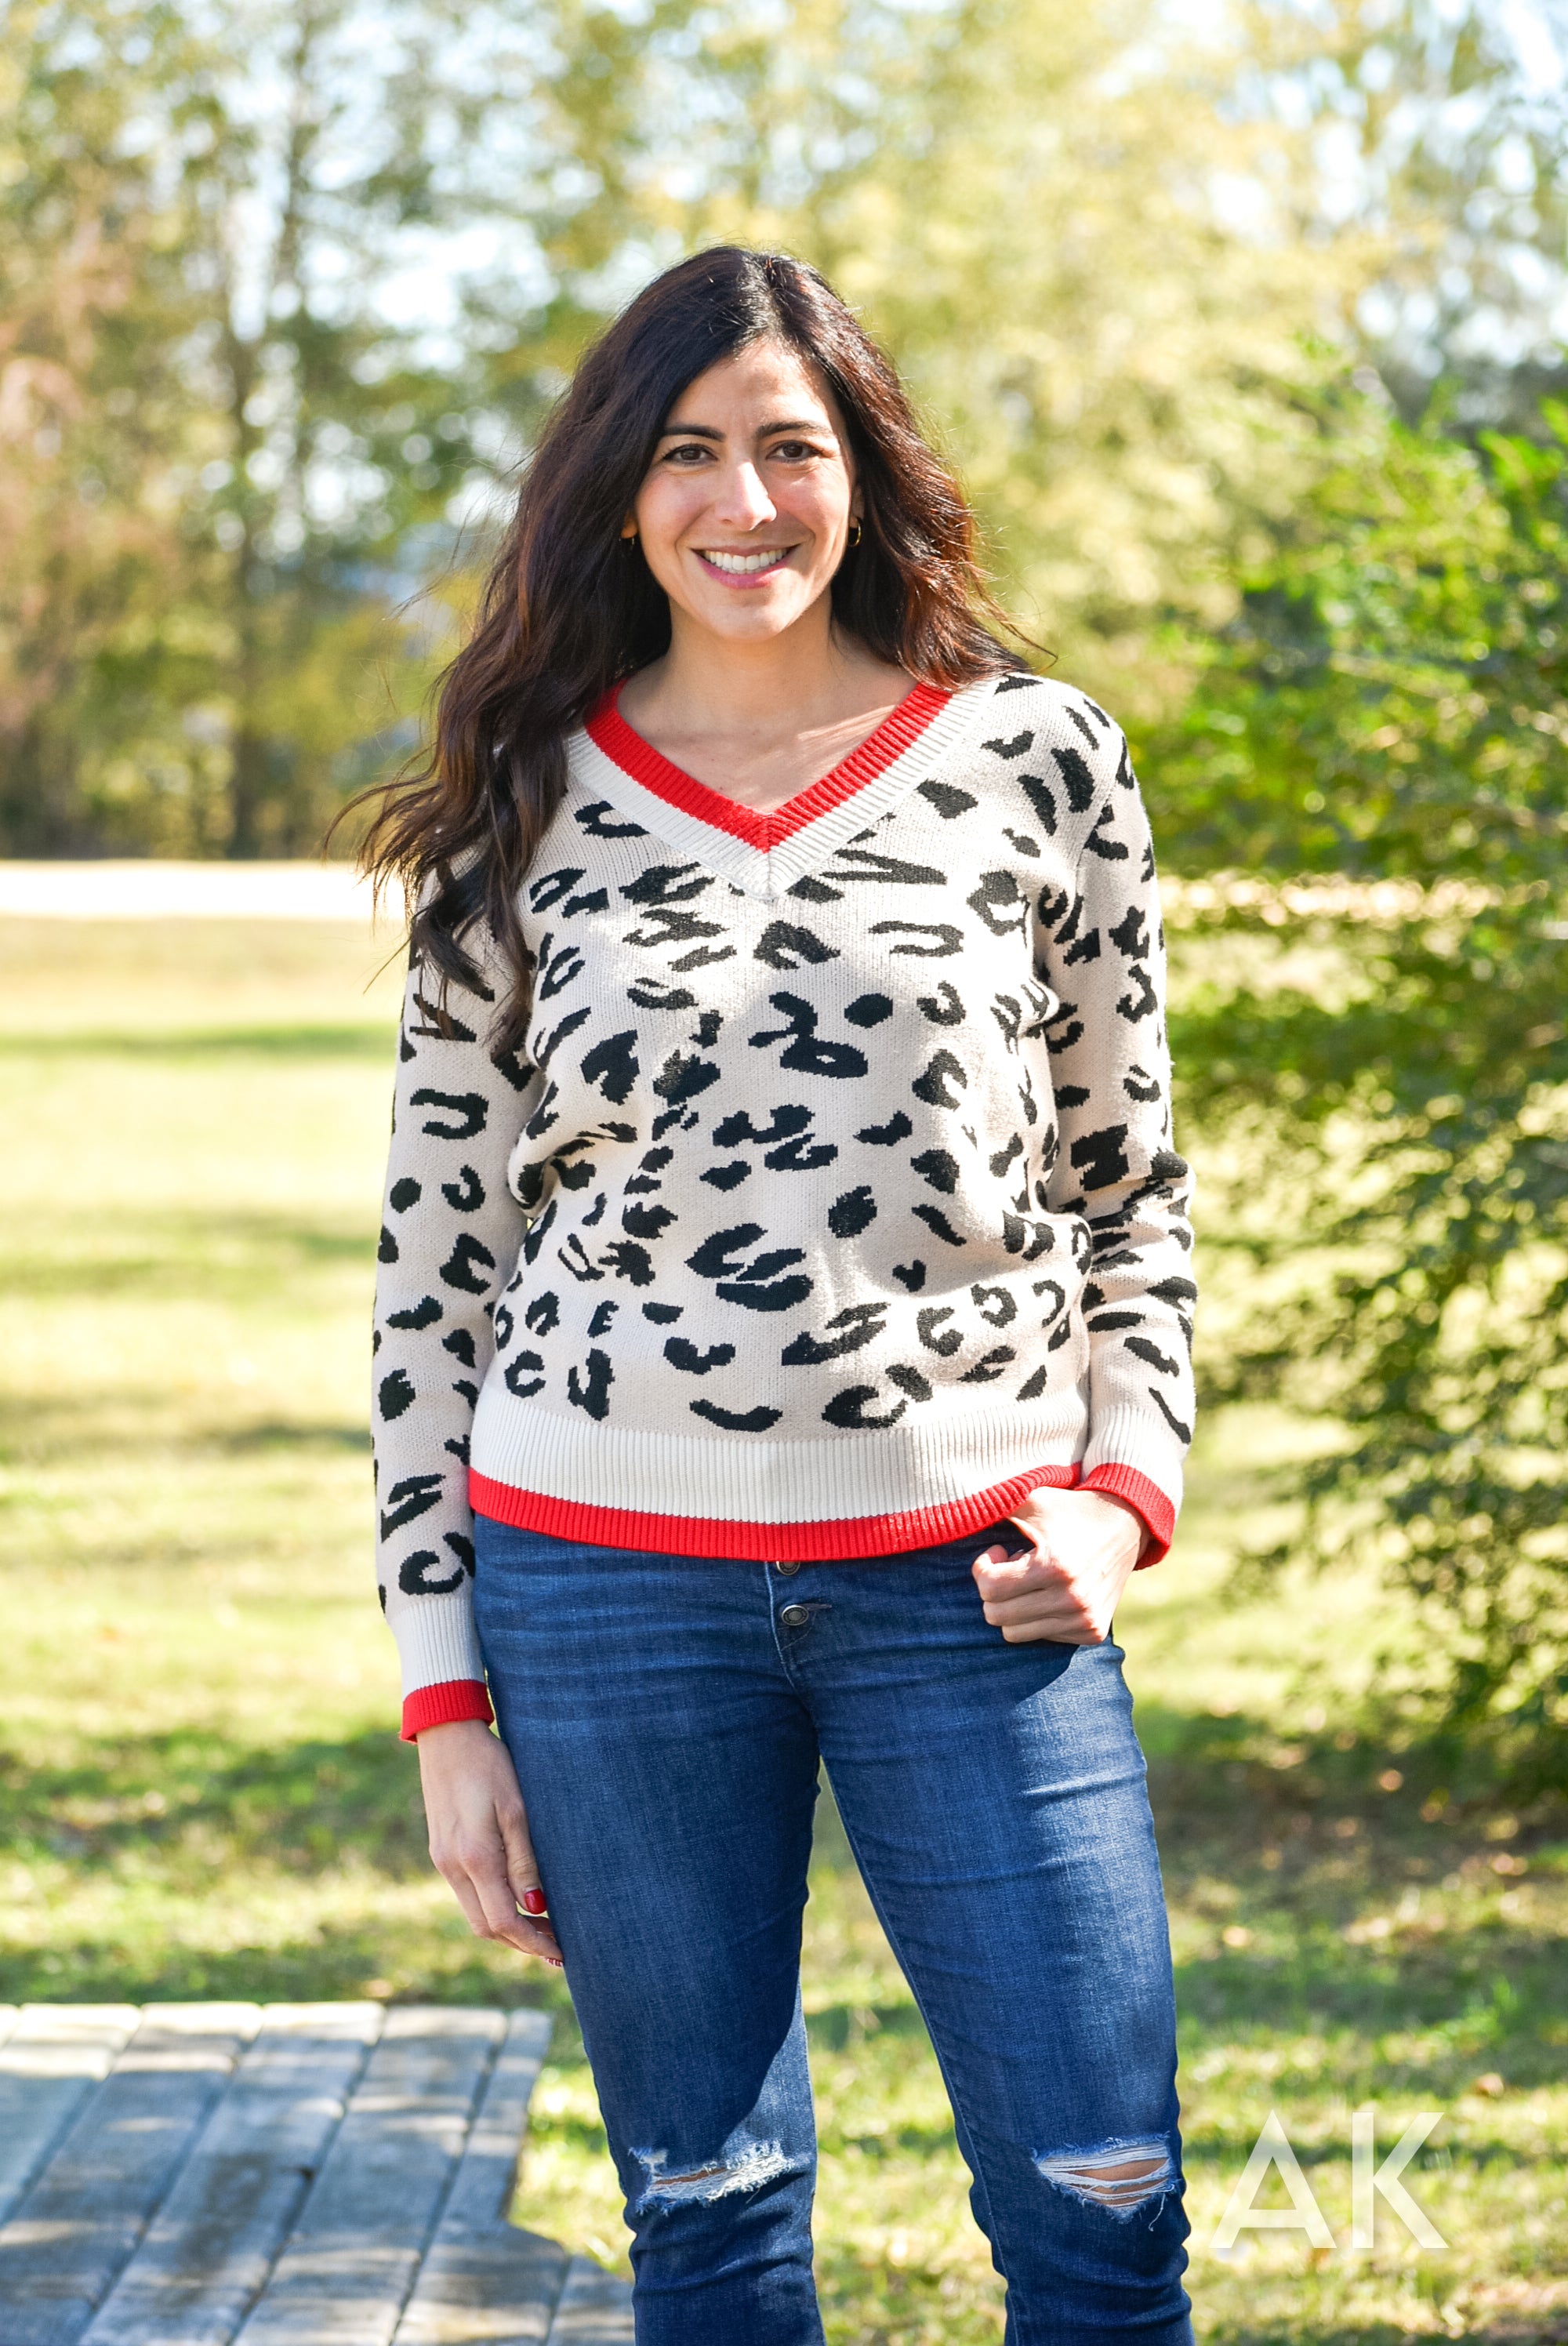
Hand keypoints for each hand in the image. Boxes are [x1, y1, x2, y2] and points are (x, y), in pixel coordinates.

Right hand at [415, 1718, 562, 1964]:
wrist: (447, 1735)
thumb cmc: (489, 1764)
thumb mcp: (516, 1809)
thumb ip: (524, 1862)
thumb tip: (536, 1907)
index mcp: (474, 1858)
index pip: (503, 1922)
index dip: (533, 1942)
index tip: (561, 1951)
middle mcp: (453, 1867)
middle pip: (486, 1928)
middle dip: (521, 1942)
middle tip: (557, 1943)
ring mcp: (443, 1860)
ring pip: (475, 1914)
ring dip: (507, 1927)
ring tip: (542, 1926)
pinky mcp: (441, 1851)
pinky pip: (467, 1894)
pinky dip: (492, 1907)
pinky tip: (515, 1899)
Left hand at [972, 1487, 1145, 1644]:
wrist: (1124, 1525)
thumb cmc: (1068, 1510)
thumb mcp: (1031, 1498)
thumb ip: (994, 1503)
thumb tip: (950, 1510)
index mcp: (1053, 1566)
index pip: (989, 1590)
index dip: (983, 1569)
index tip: (998, 1552)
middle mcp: (1071, 1599)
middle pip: (997, 1616)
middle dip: (994, 1590)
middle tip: (1011, 1567)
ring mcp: (1084, 1620)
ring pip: (1015, 1633)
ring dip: (1014, 1606)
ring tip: (1030, 1580)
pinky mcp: (1093, 1633)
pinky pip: (1043, 1638)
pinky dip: (1038, 1618)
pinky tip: (1050, 1592)